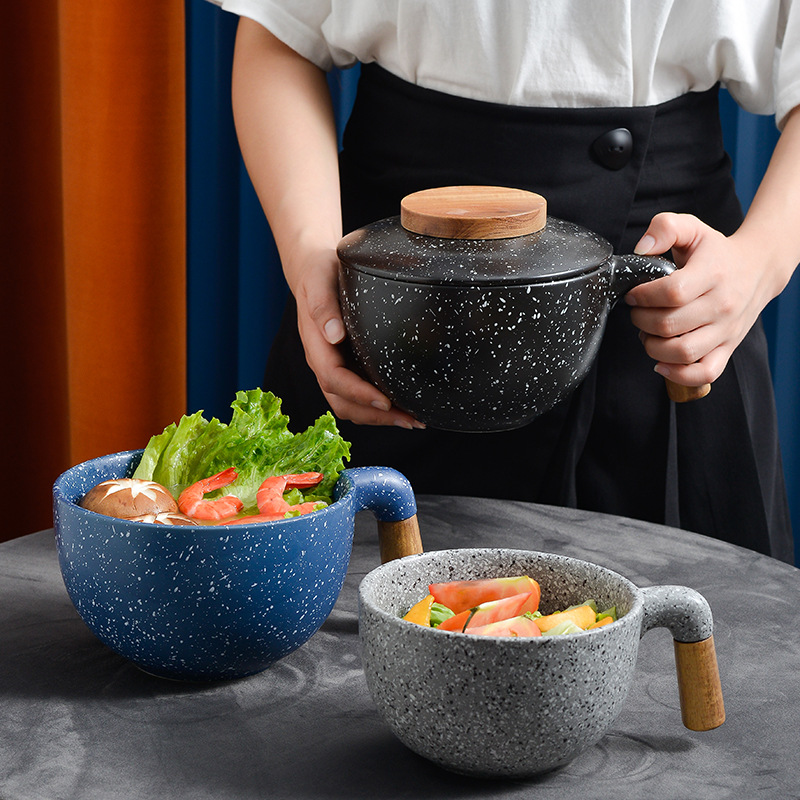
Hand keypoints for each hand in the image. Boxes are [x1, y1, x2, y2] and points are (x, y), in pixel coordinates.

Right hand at [289, 248, 424, 428]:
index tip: (384, 401)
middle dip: (375, 416)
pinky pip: (356, 397)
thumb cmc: (319, 273)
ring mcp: (333, 366)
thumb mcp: (320, 281)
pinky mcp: (345, 366)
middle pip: (343, 402)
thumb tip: (334, 334)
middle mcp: (323, 361)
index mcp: (316, 344)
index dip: (359, 394)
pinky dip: (376, 408)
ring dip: (378, 418)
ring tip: (411, 420)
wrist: (313, 268)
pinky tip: (400, 407)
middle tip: (410, 420)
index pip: (334, 379)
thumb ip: (324, 307)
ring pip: (349, 405)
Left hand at [625, 212, 781, 386]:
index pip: (671, 293)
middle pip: (670, 325)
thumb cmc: (717, 252)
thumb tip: (642, 248)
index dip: (643, 297)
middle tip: (637, 313)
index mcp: (712, 274)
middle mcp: (721, 305)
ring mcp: (726, 330)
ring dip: (653, 347)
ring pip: (683, 352)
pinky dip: (679, 374)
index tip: (633, 295)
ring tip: (647, 334)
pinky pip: (705, 373)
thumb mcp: (693, 229)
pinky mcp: (728, 348)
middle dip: (641, 321)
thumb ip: (664, 227)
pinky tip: (662, 363)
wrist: (758, 268)